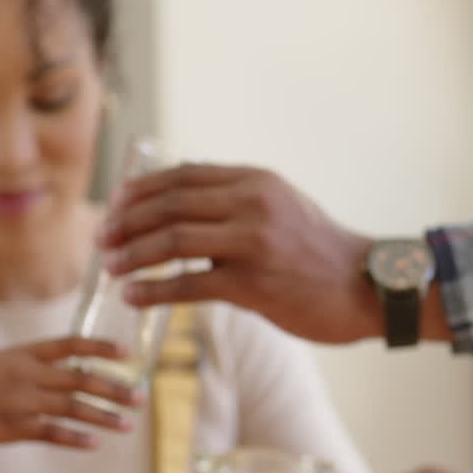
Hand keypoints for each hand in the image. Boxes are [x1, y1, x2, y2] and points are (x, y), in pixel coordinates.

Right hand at [0, 338, 142, 447]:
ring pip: (70, 408)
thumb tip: (83, 369)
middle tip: (141, 397)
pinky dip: (74, 438)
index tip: (128, 352)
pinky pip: (49, 433)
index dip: (101, 347)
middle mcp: (26, 374)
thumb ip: (40, 364)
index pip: (71, 344)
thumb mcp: (5, 360)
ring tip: (128, 424)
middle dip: (114, 388)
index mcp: (25, 353)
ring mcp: (19, 401)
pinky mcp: (10, 428)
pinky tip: (95, 444)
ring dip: (103, 416)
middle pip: (80, 378)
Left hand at [98, 164, 383, 343]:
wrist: (369, 286)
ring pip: (172, 241)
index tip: (115, 205)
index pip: (183, 175)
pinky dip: (154, 291)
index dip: (140, 190)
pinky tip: (134, 297)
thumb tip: (180, 208)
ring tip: (112, 269)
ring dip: (133, 256)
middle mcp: (254, 204)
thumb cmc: (322, 253)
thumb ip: (240, 202)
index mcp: (258, 181)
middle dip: (127, 223)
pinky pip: (189, 285)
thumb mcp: (284, 207)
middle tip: (103, 240)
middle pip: (170, 205)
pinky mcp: (255, 283)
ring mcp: (254, 243)